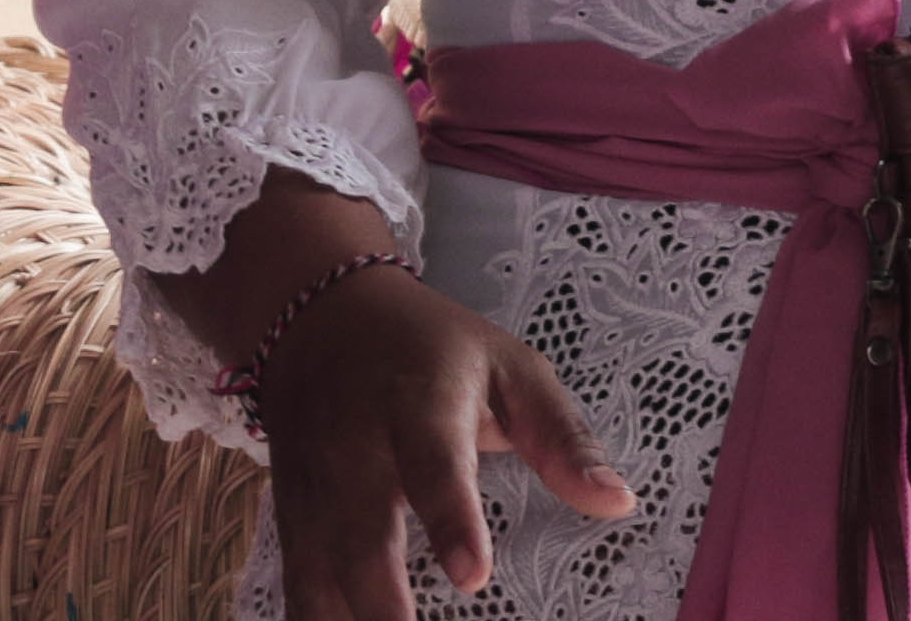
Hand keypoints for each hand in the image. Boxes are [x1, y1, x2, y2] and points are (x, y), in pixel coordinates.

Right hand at [254, 264, 633, 619]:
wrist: (316, 319)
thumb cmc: (430, 348)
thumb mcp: (508, 366)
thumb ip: (562, 438)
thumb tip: (619, 503)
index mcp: (417, 402)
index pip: (432, 463)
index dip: (450, 520)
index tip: (472, 576)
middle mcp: (353, 451)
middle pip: (361, 537)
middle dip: (384, 605)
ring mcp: (313, 491)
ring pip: (317, 574)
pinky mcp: (291, 522)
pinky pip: (298, 590)